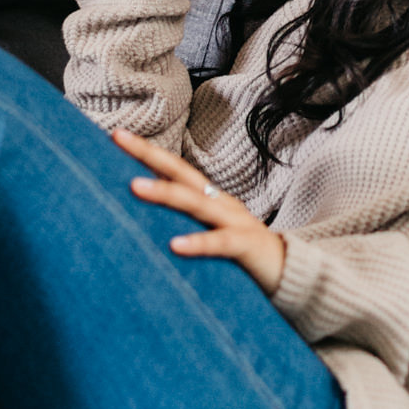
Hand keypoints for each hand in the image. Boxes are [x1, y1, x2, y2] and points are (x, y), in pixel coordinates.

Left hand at [113, 129, 285, 295]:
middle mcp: (220, 203)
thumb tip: (142, 215)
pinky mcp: (246, 247)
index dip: (146, 151)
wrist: (293, 274)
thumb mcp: (209, 233)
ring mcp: (235, 222)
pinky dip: (198, 243)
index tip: (116, 134)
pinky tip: (175, 245)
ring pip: (196, 203)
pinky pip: (220, 244)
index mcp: (210, 197)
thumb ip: (183, 223)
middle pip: (181, 173)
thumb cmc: (242, 256)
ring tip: (134, 186)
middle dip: (148, 154)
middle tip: (118, 137)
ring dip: (165, 193)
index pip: (174, 168)